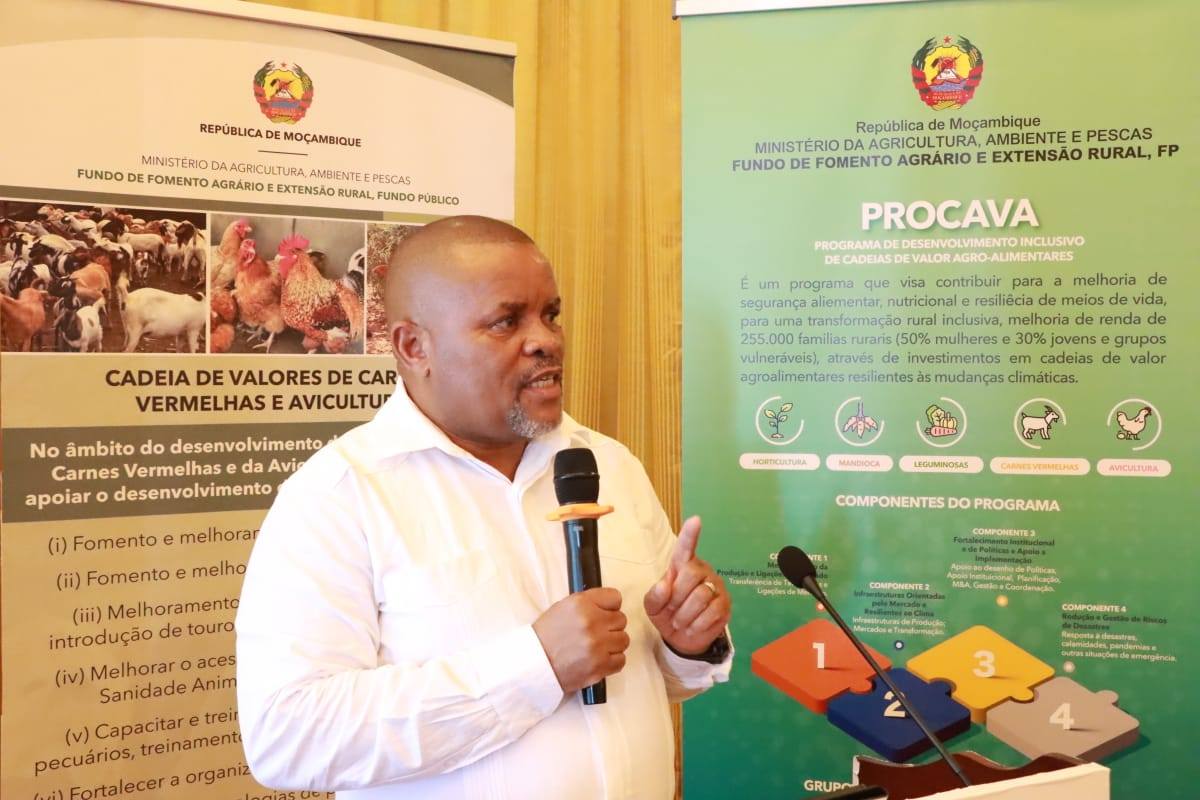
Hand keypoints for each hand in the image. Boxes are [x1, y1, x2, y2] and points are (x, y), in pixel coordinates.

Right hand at [533, 587, 629, 693]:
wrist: (534, 664)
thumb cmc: (548, 635)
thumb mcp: (564, 607)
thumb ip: (590, 603)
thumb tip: (612, 606)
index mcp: (582, 604)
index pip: (615, 598)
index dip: (609, 607)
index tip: (602, 613)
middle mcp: (592, 622)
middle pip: (621, 619)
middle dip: (610, 626)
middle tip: (596, 633)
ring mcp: (597, 645)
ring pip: (624, 640)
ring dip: (613, 644)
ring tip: (597, 647)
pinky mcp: (600, 666)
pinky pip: (621, 660)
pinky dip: (612, 661)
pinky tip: (598, 659)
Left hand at [643, 516, 730, 655]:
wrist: (682, 638)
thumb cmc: (667, 613)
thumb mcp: (652, 606)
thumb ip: (654, 595)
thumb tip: (665, 585)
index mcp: (682, 566)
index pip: (686, 547)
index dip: (690, 534)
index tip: (695, 520)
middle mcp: (702, 571)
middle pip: (691, 574)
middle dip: (677, 596)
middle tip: (671, 609)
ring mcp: (716, 586)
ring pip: (701, 595)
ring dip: (685, 615)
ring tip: (680, 621)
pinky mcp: (725, 604)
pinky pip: (712, 612)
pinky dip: (697, 624)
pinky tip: (692, 627)